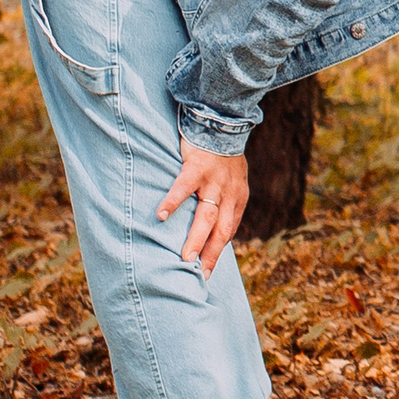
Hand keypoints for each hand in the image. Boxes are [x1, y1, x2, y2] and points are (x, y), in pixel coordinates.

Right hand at [159, 140, 248, 278]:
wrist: (224, 122)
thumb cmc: (223, 156)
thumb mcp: (233, 182)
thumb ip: (225, 204)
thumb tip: (214, 230)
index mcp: (238, 199)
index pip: (228, 232)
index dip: (217, 253)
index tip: (205, 273)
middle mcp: (229, 193)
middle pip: (220, 231)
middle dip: (209, 255)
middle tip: (197, 276)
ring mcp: (214, 181)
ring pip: (206, 216)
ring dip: (195, 238)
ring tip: (185, 258)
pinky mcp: (198, 167)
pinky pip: (184, 187)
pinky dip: (173, 202)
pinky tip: (161, 216)